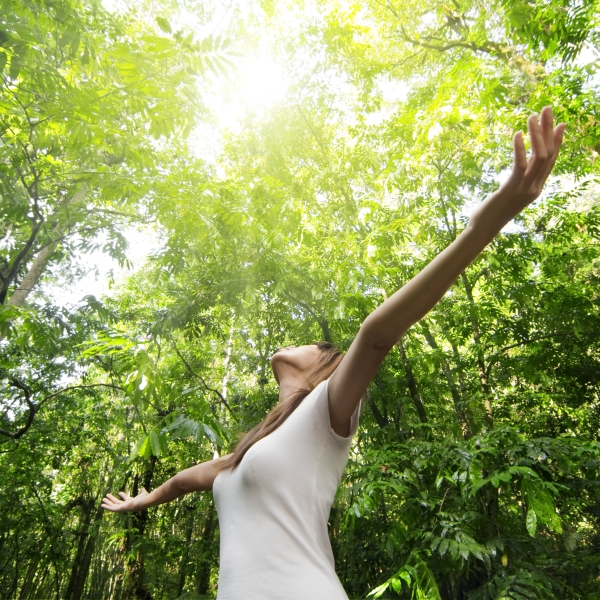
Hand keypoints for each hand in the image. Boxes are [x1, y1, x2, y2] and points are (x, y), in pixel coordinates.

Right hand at [101, 488, 148, 512]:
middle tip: (107, 496)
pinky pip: (111, 508)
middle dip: (112, 499)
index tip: (120, 492)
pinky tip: (102, 505)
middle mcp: (126, 505)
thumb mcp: (143, 494)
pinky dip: (107, 507)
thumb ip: (142, 491)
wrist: (142, 503)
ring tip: (103, 499)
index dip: (123, 495)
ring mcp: (122, 508)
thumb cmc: (144, 499)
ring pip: (113, 505)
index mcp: (131, 502)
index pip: (126, 499)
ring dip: (108, 502)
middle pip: (117, 502)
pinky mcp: (120, 509)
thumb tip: (142, 488)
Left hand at [469, 106, 565, 233]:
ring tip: (531, 116)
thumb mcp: (509, 192)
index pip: (552, 160)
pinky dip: (519, 148)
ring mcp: (525, 189)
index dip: (557, 141)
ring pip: (539, 156)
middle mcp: (535, 188)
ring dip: (536, 134)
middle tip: (547, 109)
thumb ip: (518, 179)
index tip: (560, 123)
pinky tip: (516, 134)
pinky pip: (520, 165)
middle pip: (549, 154)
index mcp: (536, 188)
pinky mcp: (511, 189)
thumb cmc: (492, 211)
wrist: (482, 229)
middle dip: (549, 129)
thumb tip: (521, 165)